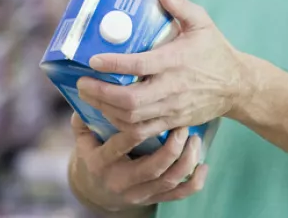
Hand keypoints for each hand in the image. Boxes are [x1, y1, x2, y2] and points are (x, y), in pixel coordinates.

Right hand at [69, 113, 208, 210]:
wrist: (95, 190)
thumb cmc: (92, 154)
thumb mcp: (83, 137)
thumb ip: (85, 115)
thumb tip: (87, 89)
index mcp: (101, 163)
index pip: (120, 145)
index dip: (136, 127)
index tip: (149, 108)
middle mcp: (120, 182)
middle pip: (152, 167)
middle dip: (171, 147)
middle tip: (182, 125)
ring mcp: (139, 193)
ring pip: (168, 181)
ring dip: (186, 160)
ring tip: (194, 139)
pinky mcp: (153, 199)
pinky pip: (178, 195)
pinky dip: (194, 182)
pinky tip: (204, 166)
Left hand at [77, 0, 248, 139]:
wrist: (237, 86)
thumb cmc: (215, 50)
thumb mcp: (201, 22)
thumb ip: (179, 5)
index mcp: (175, 61)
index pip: (138, 65)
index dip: (113, 64)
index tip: (93, 60)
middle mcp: (172, 88)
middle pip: (130, 100)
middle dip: (101, 94)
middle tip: (82, 82)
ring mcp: (172, 109)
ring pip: (132, 119)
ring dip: (106, 110)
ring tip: (90, 96)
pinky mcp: (173, 122)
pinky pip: (141, 132)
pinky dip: (120, 126)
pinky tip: (108, 113)